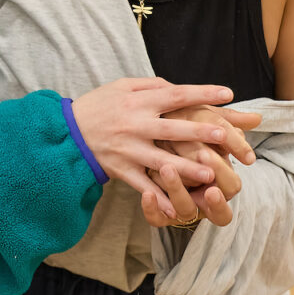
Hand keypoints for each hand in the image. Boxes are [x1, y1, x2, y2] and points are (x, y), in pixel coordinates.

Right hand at [69, 78, 239, 211]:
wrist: (66, 133)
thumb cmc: (98, 106)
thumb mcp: (121, 86)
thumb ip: (150, 86)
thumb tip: (177, 87)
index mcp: (137, 102)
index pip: (176, 95)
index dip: (202, 93)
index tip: (227, 93)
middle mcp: (135, 125)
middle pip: (173, 129)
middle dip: (199, 132)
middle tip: (225, 136)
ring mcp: (128, 150)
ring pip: (162, 161)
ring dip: (186, 169)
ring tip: (210, 174)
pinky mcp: (121, 169)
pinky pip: (142, 186)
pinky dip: (159, 199)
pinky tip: (177, 209)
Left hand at [143, 105, 260, 226]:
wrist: (150, 143)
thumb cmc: (185, 134)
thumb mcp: (205, 126)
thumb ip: (227, 125)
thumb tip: (256, 118)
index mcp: (221, 182)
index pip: (232, 187)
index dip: (225, 176)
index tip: (215, 157)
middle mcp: (206, 201)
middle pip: (216, 207)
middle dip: (207, 186)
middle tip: (197, 159)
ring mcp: (183, 209)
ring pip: (185, 211)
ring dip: (177, 190)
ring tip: (166, 167)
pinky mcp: (161, 215)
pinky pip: (158, 220)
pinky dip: (153, 210)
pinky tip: (147, 194)